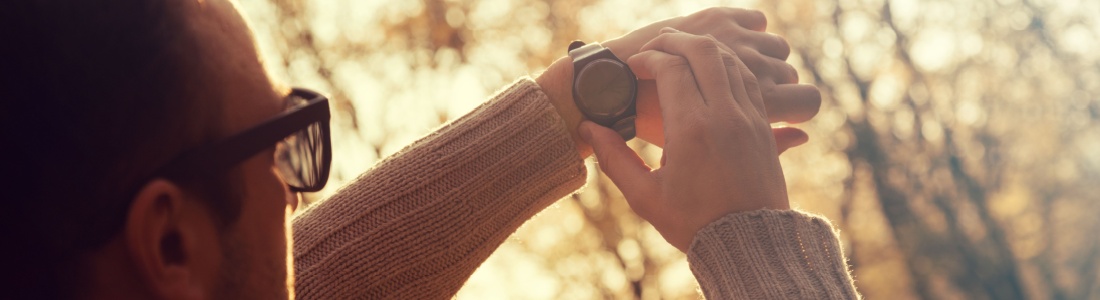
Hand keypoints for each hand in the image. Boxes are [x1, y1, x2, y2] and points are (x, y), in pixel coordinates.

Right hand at [579, 29, 788, 251]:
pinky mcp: (764, 125)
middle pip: (703, 51)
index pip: (671, 67)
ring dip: (702, 50)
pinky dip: (726, 67)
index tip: (634, 67)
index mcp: (691, 129)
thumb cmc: (693, 223)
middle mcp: (724, 115)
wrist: (749, 244)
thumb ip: (614, 158)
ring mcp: (749, 118)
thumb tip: (588, 128)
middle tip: (655, 49)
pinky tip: (709, 76)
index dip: (648, 58)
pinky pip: (747, 80)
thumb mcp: (645, 196)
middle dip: (675, 41)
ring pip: (729, 60)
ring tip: (679, 56)